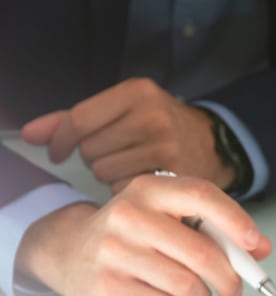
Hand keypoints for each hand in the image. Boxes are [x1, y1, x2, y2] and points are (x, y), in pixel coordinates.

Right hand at [15, 175, 271, 295]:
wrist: (68, 250)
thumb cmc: (130, 235)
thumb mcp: (168, 219)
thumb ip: (215, 230)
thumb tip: (262, 248)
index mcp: (150, 189)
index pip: (202, 196)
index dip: (235, 221)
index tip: (254, 244)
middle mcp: (130, 214)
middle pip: (201, 253)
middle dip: (229, 279)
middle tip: (234, 290)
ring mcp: (115, 250)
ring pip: (187, 285)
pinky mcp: (108, 285)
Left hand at [21, 78, 234, 193]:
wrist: (212, 146)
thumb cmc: (158, 129)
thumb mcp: (122, 110)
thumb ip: (73, 120)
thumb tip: (31, 135)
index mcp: (136, 92)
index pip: (80, 119)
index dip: (61, 140)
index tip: (58, 153)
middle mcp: (152, 116)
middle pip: (91, 150)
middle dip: (94, 158)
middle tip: (114, 157)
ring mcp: (165, 147)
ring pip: (105, 173)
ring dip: (109, 176)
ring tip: (128, 170)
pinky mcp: (173, 176)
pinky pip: (126, 190)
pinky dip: (127, 191)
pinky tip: (141, 183)